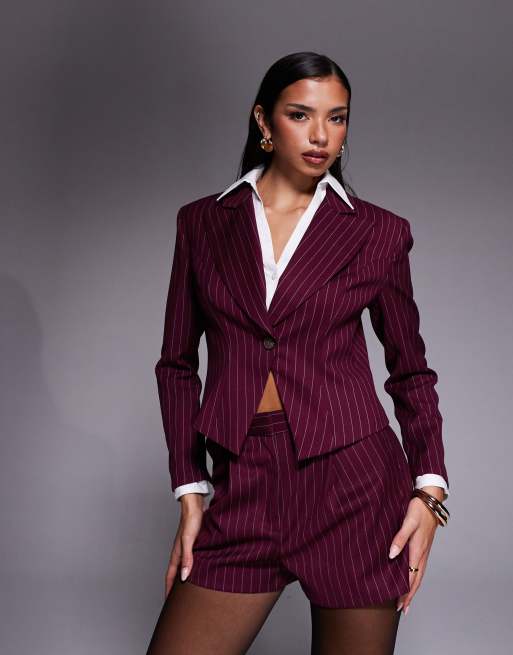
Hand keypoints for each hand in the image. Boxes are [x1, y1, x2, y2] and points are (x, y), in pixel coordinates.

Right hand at [164, 493, 205, 596]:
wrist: (195, 503)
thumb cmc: (191, 520)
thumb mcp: (189, 540)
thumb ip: (187, 558)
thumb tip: (184, 576)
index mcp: (176, 553)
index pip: (170, 576)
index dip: (169, 589)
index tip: (168, 603)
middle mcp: (180, 551)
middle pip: (175, 573)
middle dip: (175, 587)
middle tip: (177, 601)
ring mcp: (186, 547)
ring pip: (183, 566)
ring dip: (184, 577)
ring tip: (188, 589)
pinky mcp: (194, 542)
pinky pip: (191, 559)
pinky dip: (192, 567)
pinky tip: (200, 569)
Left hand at [388, 485, 442, 614]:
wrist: (431, 500)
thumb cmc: (418, 510)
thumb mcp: (407, 521)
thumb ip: (399, 538)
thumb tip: (391, 555)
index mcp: (418, 549)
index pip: (411, 576)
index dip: (405, 591)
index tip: (400, 605)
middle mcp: (423, 553)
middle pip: (416, 579)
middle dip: (410, 595)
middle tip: (403, 610)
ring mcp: (425, 550)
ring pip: (420, 574)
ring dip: (413, 588)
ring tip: (407, 600)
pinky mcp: (425, 546)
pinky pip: (421, 567)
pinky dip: (416, 577)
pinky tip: (412, 579)